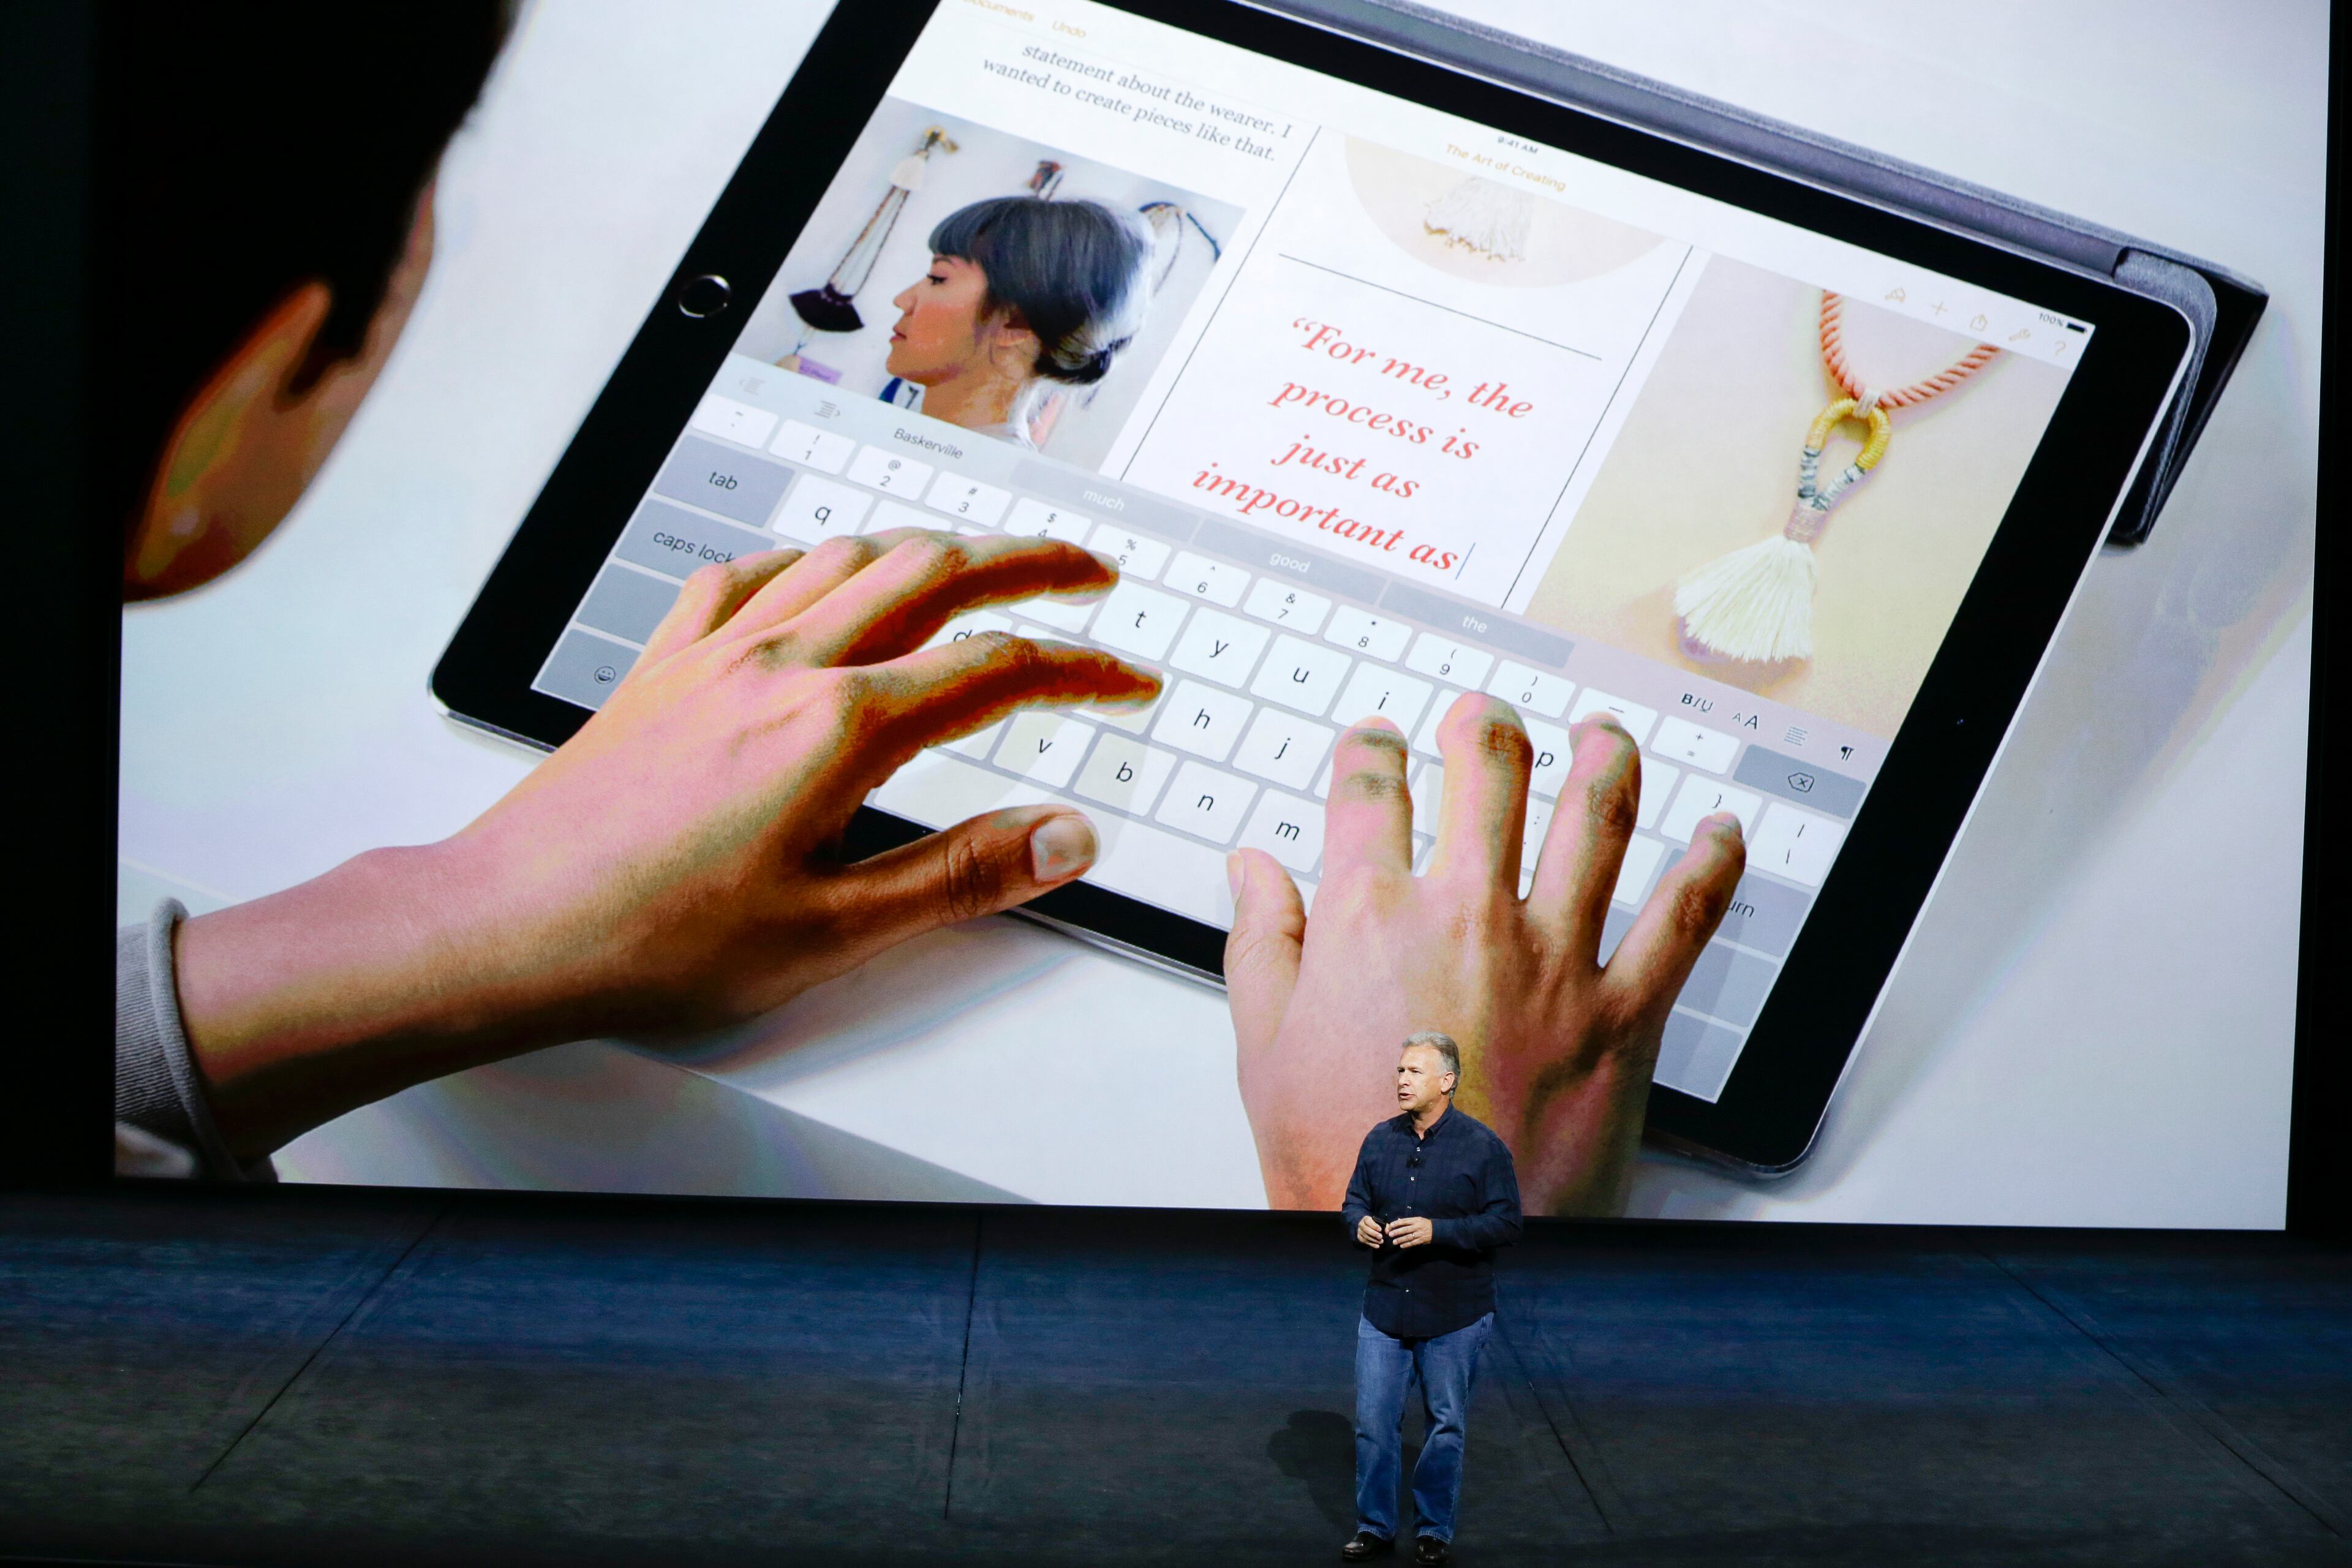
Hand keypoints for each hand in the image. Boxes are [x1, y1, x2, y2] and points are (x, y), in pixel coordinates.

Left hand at [176, 530, 1158, 1159]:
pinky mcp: (663, 664)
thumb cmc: (649, 939)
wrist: (503, 926)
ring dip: (931, 546)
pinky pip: (751, 572)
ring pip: (848, 555)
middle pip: (934, 572)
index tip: (1130, 677)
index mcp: (836, 728)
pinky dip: (812, 560)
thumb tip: (1065, 838)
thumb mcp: (831, 932)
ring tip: (979, 562)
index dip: (1082, 666)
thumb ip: (960, 876)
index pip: (996, 670)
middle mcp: (781, 665)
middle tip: (1088, 570)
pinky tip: (822, 577)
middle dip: (1027, 560)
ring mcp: (716, 652)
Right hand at [1226, 696, 1744, 1216]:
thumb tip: (1252, 870)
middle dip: (1484, 727)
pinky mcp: (1623, 1017)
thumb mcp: (1263, 1054)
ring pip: (1595, 819)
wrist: (1434, 1259)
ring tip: (1602, 736)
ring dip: (1602, 759)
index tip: (1374, 744)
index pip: (1367, 793)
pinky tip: (1721, 833)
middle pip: (1487, 774)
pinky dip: (1712, 866)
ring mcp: (1554, 961)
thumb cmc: (1344, 1169)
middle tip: (1482, 716)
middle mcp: (1467, 918)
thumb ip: (1261, 945)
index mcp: (1370, 919)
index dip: (1368, 751)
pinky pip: (1685, 921)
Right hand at [1355, 1213, 1384, 1247]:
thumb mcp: (1381, 1223)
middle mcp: (1361, 1224)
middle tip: (1381, 1237)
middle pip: (1366, 1229)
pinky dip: (1372, 1244)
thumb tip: (1387, 1231)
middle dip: (1374, 1234)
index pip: (1368, 1221)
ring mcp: (1359, 1231)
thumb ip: (1386, 1226)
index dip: (1374, 1225)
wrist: (1368, 1227)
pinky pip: (1365, 1242)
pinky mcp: (1359, 1237)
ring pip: (1365, 1236)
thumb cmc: (1376, 1224)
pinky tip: (1377, 1246)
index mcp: (1366, 1219)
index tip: (1380, 1229)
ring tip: (1381, 1242)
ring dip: (1374, 1240)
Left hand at [1383, 1216, 1433, 1248]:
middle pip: (1405, 1229)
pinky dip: (1407, 1245)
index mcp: (1415, 1220)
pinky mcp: (1421, 1240)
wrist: (1436, 1230)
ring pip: (1408, 1237)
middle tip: (1390, 1234)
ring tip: (1394, 1242)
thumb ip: (1408, 1220)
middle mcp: (1417, 1227)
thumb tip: (1398, 1220)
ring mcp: (1419, 1234)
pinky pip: (1413, 1243)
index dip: (1397, 1223)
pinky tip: (1401, 1246)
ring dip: (1400, 1240)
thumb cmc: (1425, 1223)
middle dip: (1397, 1232)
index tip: (1391, 1225)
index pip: (1405, 1221)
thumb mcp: (1418, 1219)